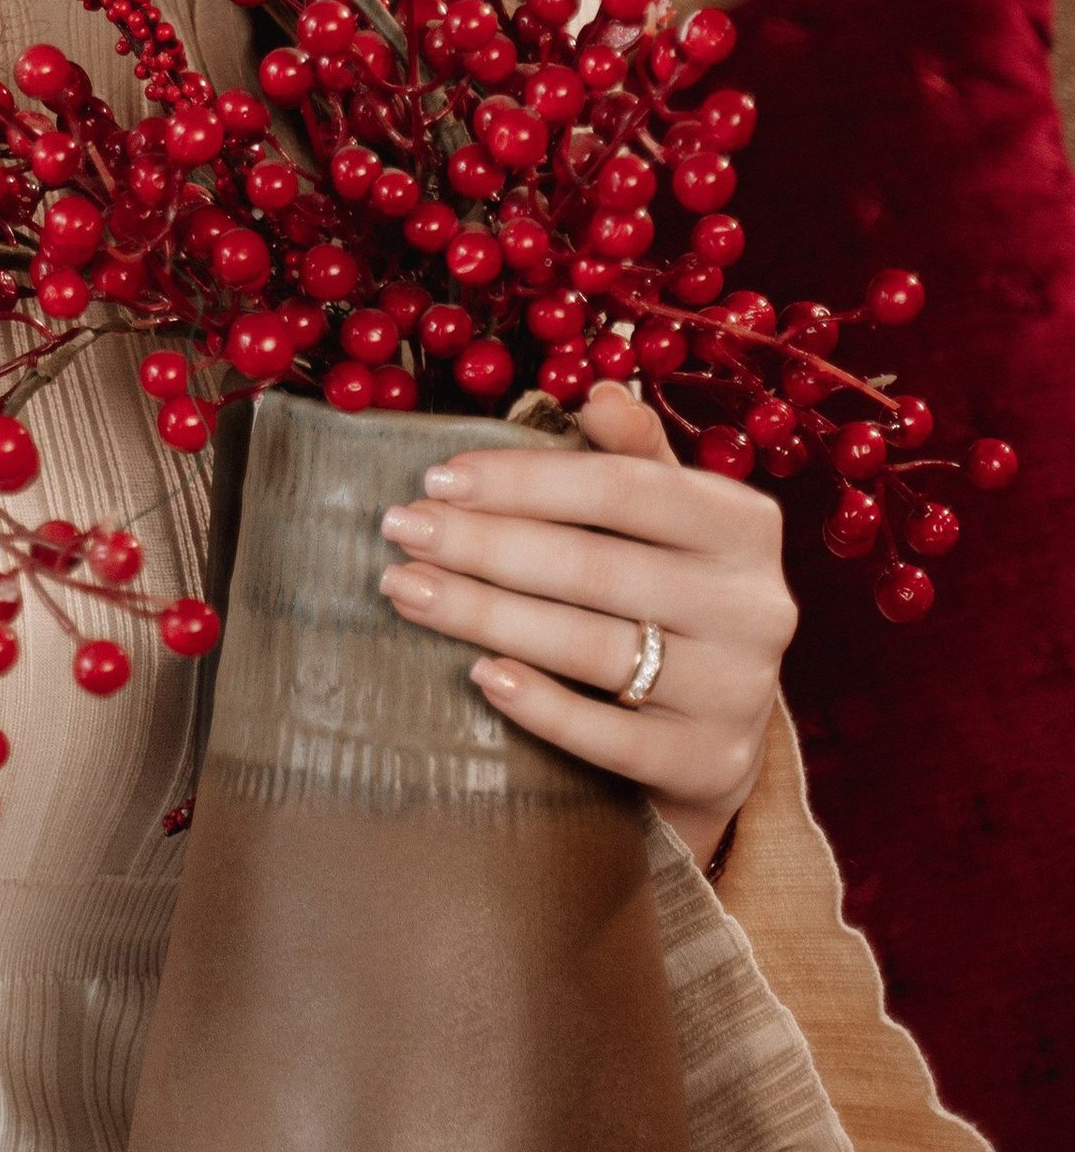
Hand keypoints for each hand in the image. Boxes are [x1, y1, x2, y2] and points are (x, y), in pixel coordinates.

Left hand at [376, 383, 796, 866]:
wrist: (715, 729)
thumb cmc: (670, 592)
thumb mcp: (667, 516)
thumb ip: (633, 454)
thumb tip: (598, 390)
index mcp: (743, 524)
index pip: (622, 488)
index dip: (522, 480)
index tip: (435, 478)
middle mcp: (755, 605)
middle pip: (594, 567)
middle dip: (481, 546)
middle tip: (397, 530)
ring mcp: (738, 690)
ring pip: (593, 648)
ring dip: (485, 616)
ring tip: (405, 590)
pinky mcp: (710, 761)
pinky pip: (611, 737)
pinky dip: (541, 706)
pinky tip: (480, 676)